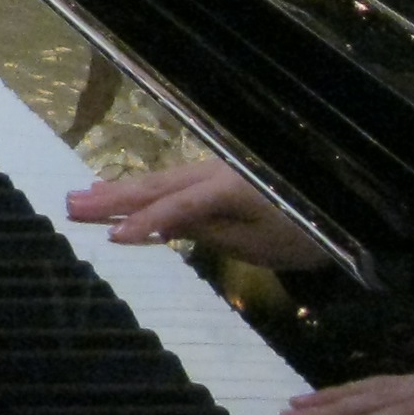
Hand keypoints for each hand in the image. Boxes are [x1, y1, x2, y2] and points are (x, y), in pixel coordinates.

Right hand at [64, 154, 333, 271]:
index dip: (144, 223)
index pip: (176, 207)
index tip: (110, 240)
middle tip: (70, 205)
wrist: (343, 211)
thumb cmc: (304, 234)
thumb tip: (159, 228)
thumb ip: (207, 232)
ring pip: (159, 180)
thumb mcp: (258, 244)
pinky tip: (121, 192)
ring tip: (82, 196)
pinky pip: (171, 182)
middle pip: (157, 185)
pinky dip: (142, 189)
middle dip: (112, 197)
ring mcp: (213, 170)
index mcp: (227, 187)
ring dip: (119, 190)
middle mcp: (213, 172)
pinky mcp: (216, 177)